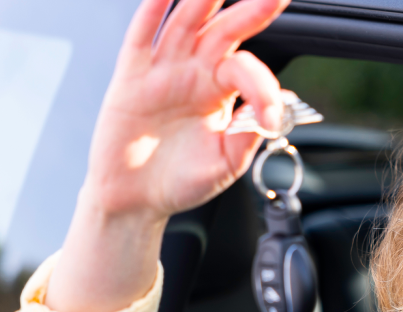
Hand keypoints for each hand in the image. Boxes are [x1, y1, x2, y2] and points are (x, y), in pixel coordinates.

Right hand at [47, 0, 289, 311]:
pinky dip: (152, 11)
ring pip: (186, 23)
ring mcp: (164, 70)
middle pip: (225, 30)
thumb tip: (269, 113)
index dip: (263, 88)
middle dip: (251, 9)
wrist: (136, 201)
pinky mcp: (131, 76)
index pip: (248, 71)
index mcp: (222, 92)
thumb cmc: (181, 181)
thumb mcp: (225, 166)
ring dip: (204, 0)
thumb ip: (246, 138)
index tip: (270, 118)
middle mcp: (196, 73)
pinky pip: (142, 36)